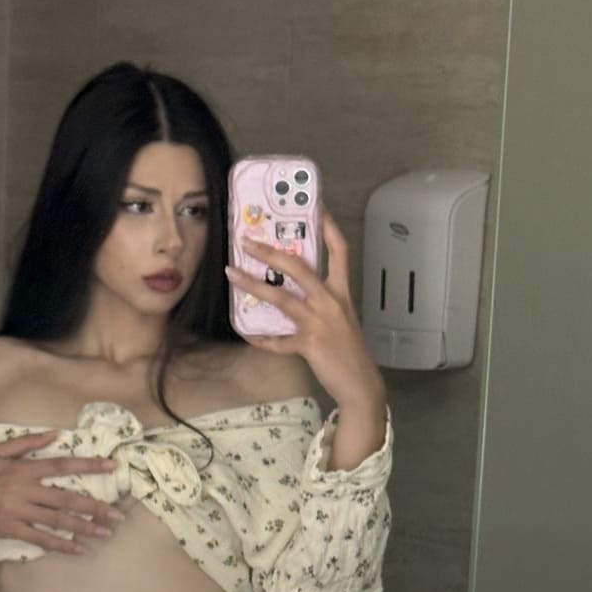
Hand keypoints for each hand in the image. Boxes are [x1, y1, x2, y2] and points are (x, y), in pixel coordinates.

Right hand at [0, 430, 122, 554]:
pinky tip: (80, 549)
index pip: (62, 465)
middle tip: (117, 514)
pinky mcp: (13, 530)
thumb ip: (27, 442)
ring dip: (84, 527)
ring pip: (57, 521)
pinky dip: (61, 544)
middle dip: (94, 507)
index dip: (88, 466)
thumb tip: (55, 434)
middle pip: (66, 498)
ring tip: (106, 532)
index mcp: (24, 469)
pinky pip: (41, 539)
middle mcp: (26, 491)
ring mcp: (20, 512)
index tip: (111, 466)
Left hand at [225, 210, 384, 413]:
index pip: (340, 251)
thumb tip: (293, 291)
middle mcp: (331, 302)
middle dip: (270, 252)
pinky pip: (277, 340)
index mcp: (341, 292)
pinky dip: (260, 338)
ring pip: (281, 297)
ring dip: (252, 284)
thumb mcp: (341, 318)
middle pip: (299, 267)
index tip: (317, 208)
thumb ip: (321, 302)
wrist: (360, 383)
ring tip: (232, 273)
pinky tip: (246, 333)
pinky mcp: (308, 344)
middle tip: (247, 241)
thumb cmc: (349, 350)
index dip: (329, 228)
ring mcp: (319, 322)